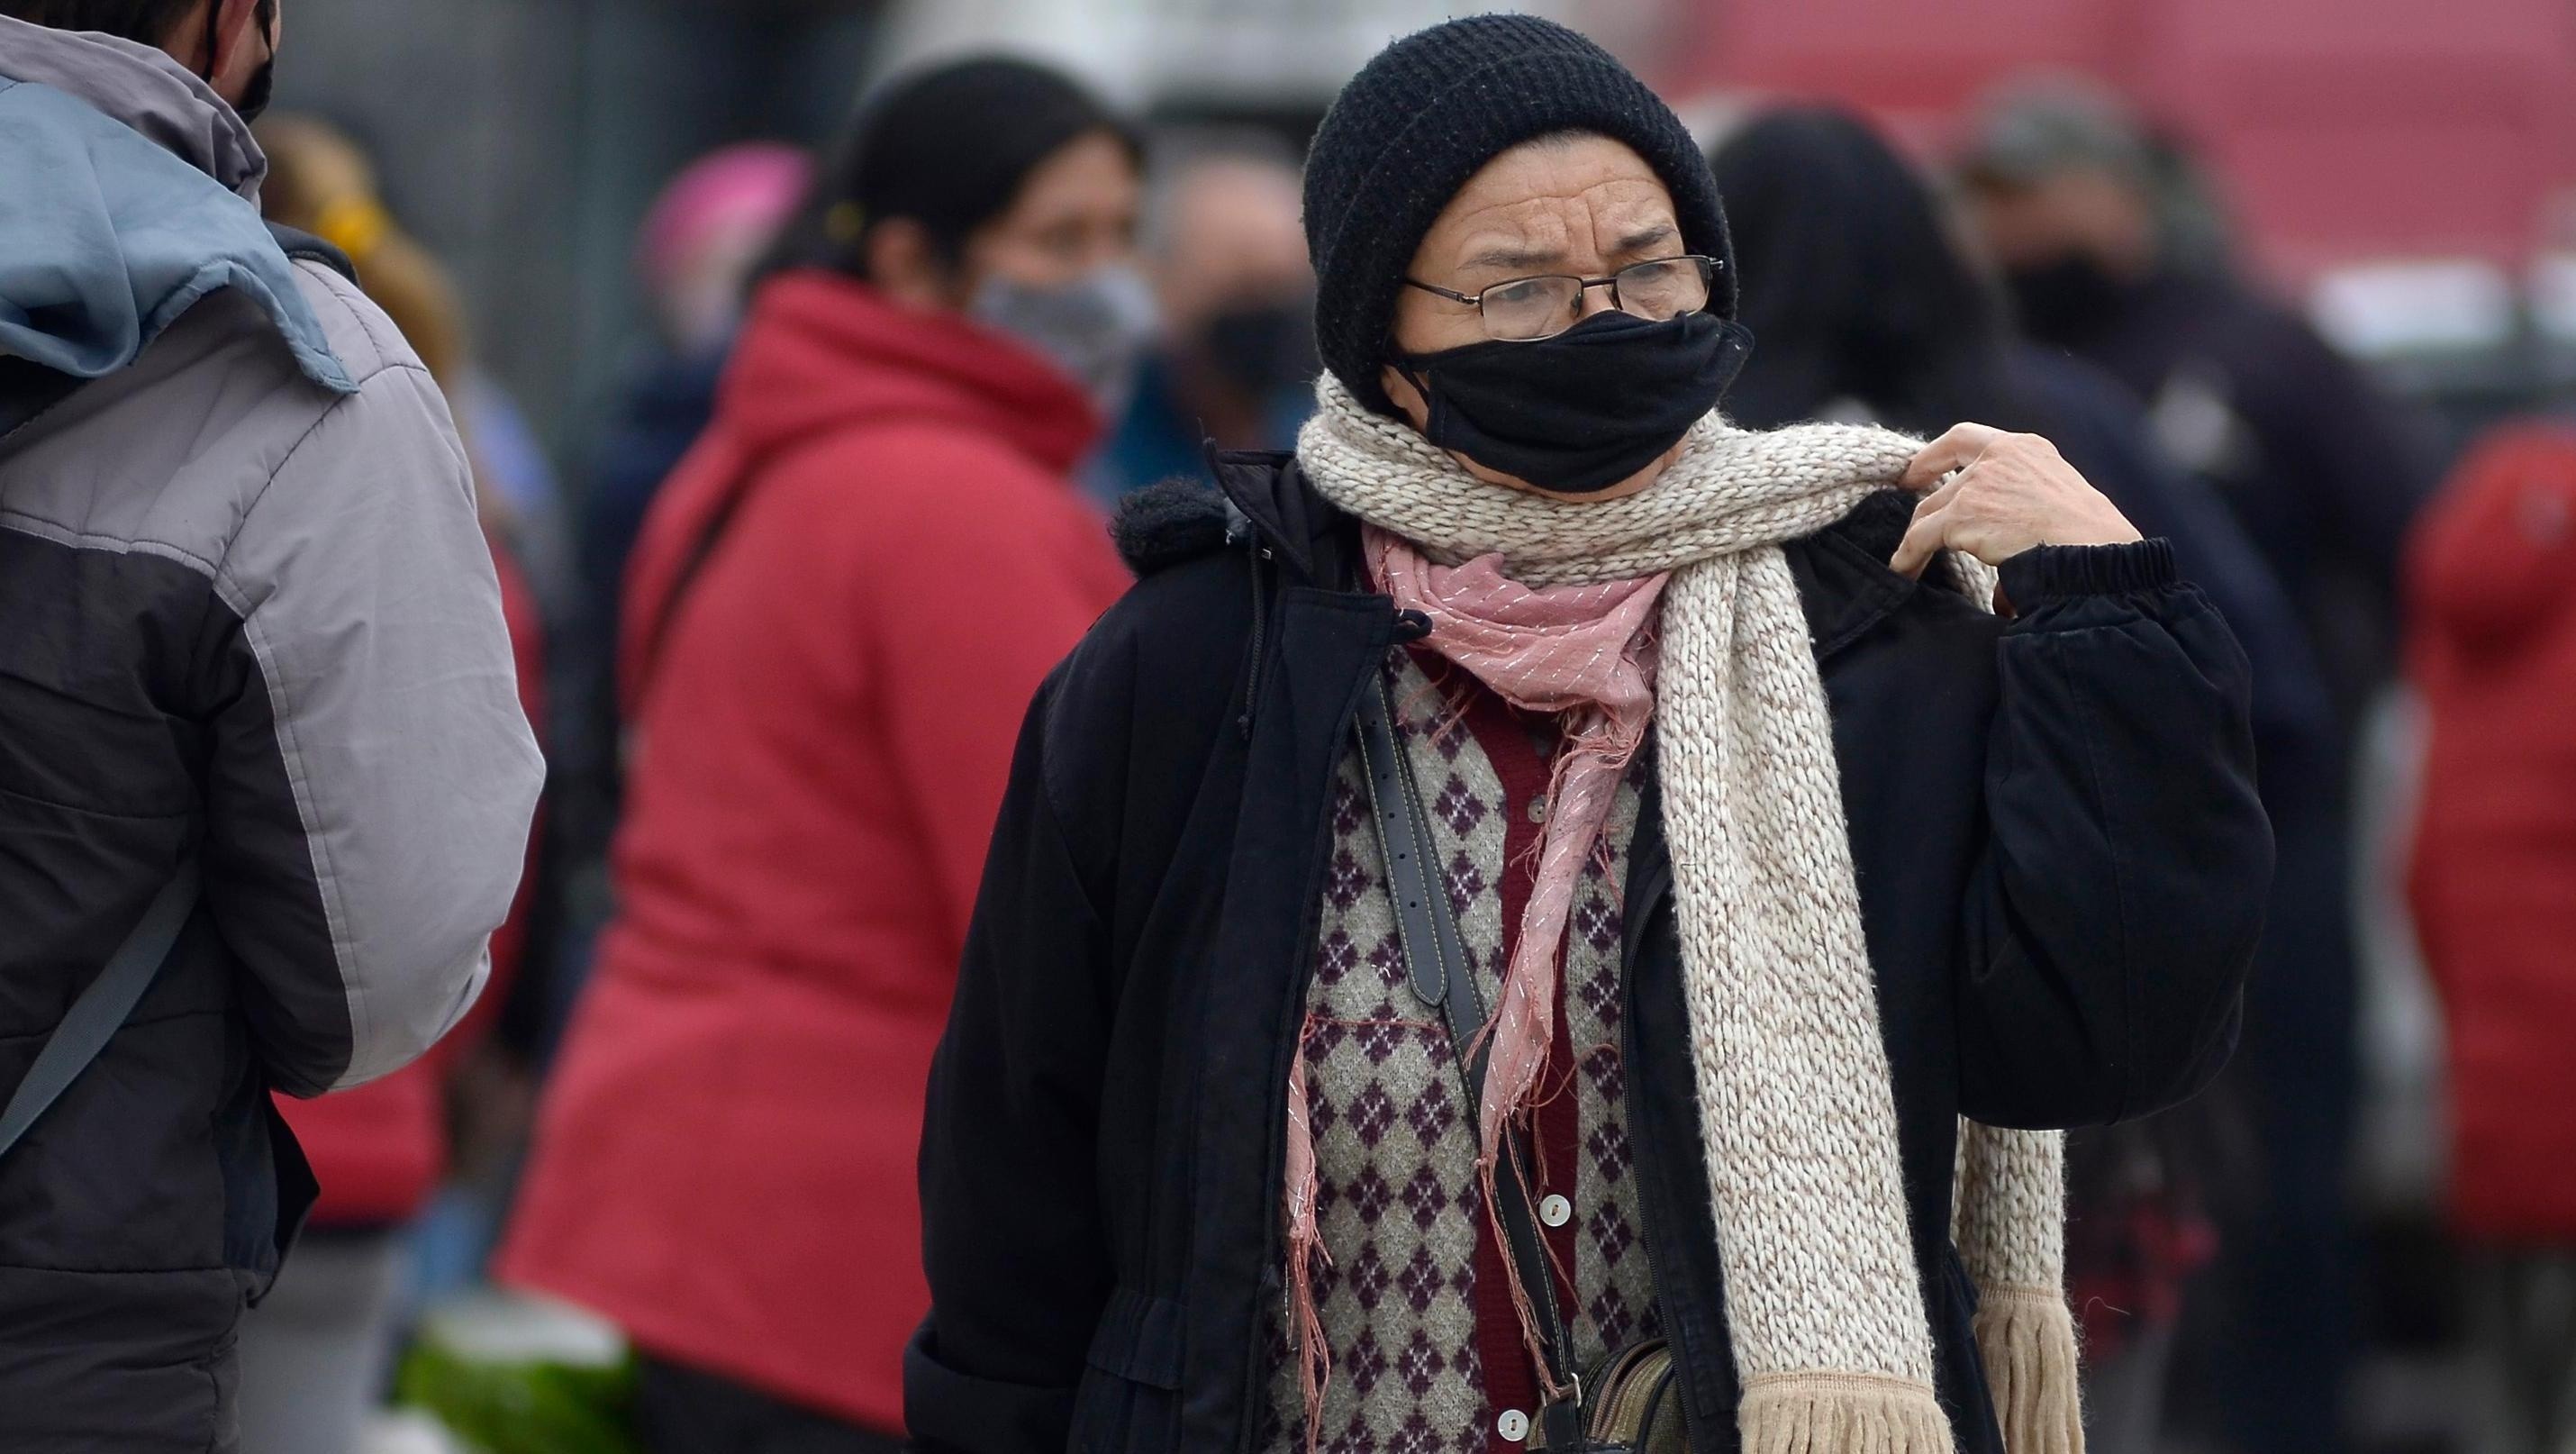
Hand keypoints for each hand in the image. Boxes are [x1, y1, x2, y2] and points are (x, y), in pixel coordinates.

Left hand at [1890, 423, 2142, 578]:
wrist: (2093, 551)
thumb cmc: (2089, 538)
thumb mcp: (2056, 503)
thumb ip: (2023, 515)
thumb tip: (2005, 577)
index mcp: (2025, 448)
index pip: (1966, 439)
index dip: (1935, 455)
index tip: (1916, 471)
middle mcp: (1998, 457)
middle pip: (1944, 482)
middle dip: (1924, 504)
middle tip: (1911, 522)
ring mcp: (1977, 484)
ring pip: (1929, 510)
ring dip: (1917, 537)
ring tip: (1908, 561)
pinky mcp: (1962, 515)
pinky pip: (1921, 536)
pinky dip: (1909, 555)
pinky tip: (1904, 570)